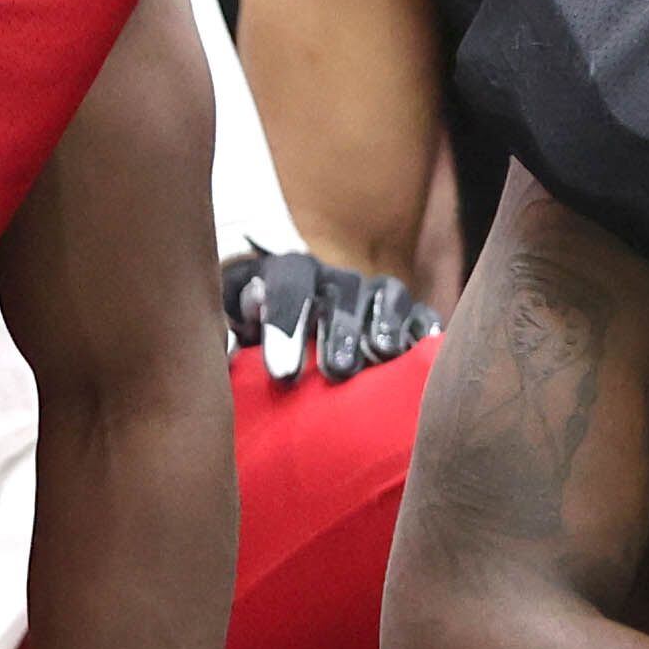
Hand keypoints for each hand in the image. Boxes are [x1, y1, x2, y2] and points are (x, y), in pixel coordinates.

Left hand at [223, 249, 439, 383]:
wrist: (294, 322)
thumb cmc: (258, 334)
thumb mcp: (231, 326)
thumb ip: (224, 334)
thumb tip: (226, 355)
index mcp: (288, 274)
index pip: (289, 287)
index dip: (286, 326)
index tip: (283, 375)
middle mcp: (335, 278)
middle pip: (343, 294)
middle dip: (340, 331)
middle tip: (337, 372)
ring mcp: (374, 291)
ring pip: (387, 296)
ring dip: (385, 325)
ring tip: (381, 356)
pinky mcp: (407, 312)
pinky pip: (423, 314)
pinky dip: (424, 330)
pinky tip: (424, 351)